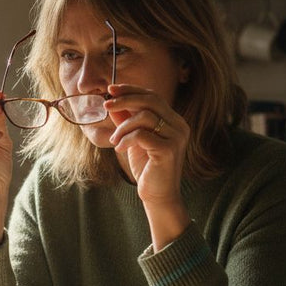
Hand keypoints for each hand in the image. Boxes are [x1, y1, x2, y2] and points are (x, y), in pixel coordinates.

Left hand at [104, 84, 191, 248]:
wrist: (158, 196)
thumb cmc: (147, 168)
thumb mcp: (134, 140)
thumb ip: (127, 121)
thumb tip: (112, 103)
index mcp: (173, 120)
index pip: (152, 96)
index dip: (131, 90)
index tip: (111, 89)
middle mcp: (179, 125)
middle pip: (151, 100)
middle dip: (125, 99)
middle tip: (106, 104)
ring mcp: (177, 136)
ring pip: (145, 116)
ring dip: (123, 127)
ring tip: (114, 141)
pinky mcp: (169, 149)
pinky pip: (141, 134)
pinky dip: (126, 139)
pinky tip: (120, 149)